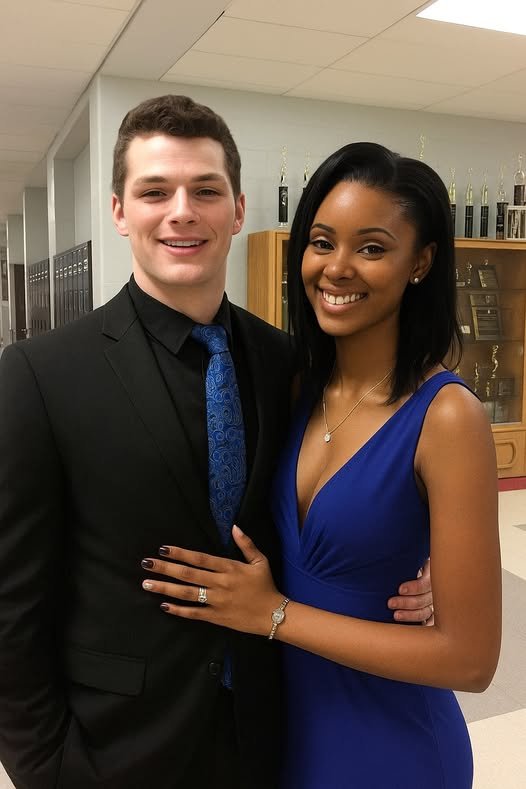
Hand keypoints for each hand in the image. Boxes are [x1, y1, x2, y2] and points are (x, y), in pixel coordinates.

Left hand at [140, 526, 282, 635]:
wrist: (273, 615)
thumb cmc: (265, 586)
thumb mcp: (260, 561)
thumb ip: (246, 544)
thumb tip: (235, 526)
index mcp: (230, 568)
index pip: (200, 559)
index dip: (181, 553)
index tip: (163, 549)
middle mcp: (220, 584)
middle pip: (188, 574)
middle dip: (166, 568)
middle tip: (146, 563)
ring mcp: (217, 601)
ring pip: (187, 594)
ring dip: (166, 588)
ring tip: (147, 584)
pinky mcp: (216, 617)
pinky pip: (194, 613)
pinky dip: (179, 610)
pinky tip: (164, 605)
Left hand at [387, 558, 433, 625]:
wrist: (422, 564)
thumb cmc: (411, 559)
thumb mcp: (412, 556)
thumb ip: (406, 558)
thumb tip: (386, 549)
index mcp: (432, 572)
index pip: (426, 583)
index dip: (415, 587)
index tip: (399, 589)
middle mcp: (436, 589)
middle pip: (424, 600)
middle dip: (407, 602)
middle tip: (390, 603)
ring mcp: (434, 601)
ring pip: (425, 611)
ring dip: (410, 615)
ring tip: (395, 615)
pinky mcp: (430, 610)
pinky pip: (428, 620)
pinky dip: (421, 624)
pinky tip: (412, 629)